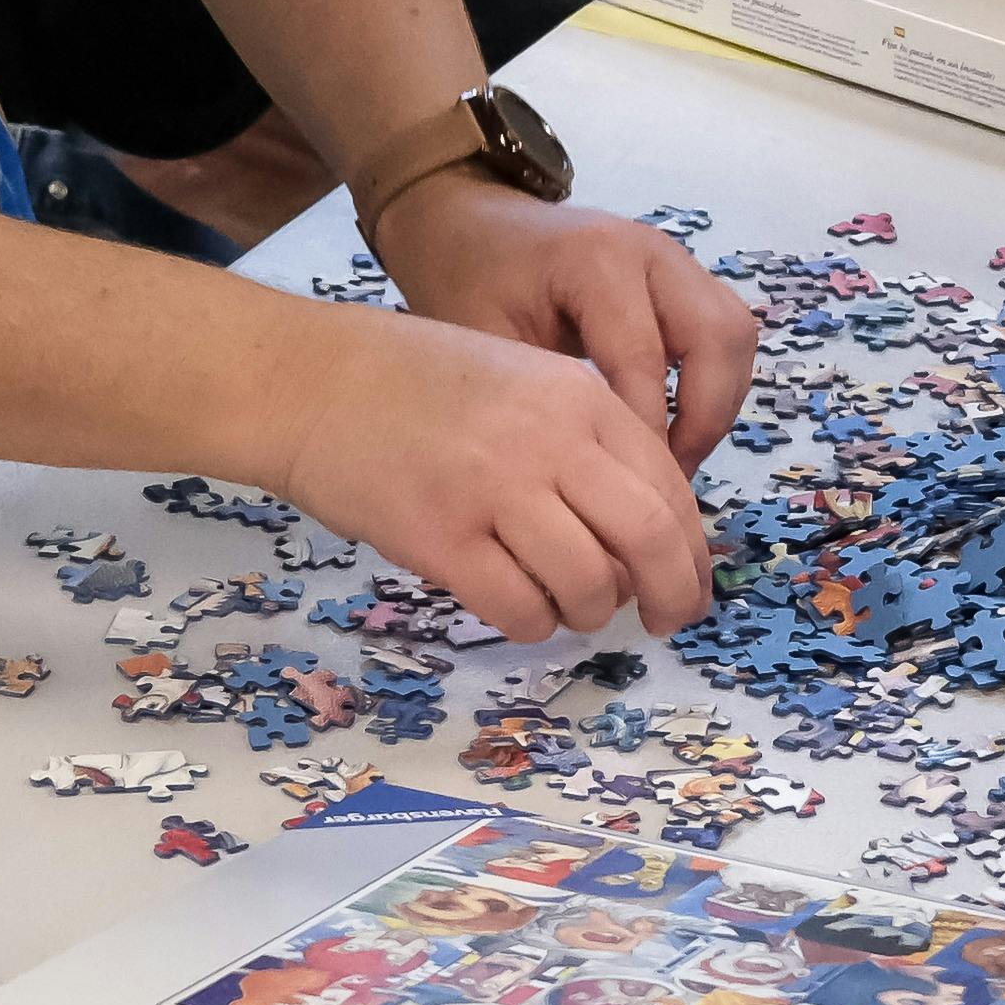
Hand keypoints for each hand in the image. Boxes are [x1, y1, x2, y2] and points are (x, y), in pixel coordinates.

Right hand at [268, 306, 718, 641]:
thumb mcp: (523, 381)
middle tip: (664, 621)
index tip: (688, 585)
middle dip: (671, 594)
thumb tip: (644, 537)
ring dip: (590, 612)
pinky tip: (517, 610)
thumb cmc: (417, 385)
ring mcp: (493, 490)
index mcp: (579, 398)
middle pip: (651, 538)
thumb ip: (584, 442)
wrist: (312, 381)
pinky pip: (519, 609)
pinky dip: (531, 624)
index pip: (671, 487)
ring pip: (590, 583)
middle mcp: (548, 441)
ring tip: (567, 606)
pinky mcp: (440, 538)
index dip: (692, 552)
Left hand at [366, 175, 759, 472]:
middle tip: (668, 479)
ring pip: (736, 335)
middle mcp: (653, 251)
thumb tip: (592, 481)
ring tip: (674, 461)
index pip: (644, 358)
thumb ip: (540, 401)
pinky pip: (725, 334)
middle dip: (704, 418)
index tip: (631, 493)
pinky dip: (714, 386)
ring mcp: (677, 260)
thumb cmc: (468, 283)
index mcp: (597, 260)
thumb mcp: (484, 343)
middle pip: (720, 336)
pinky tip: (674, 431)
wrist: (472, 229)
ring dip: (719, 404)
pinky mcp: (685, 279)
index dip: (647, 433)